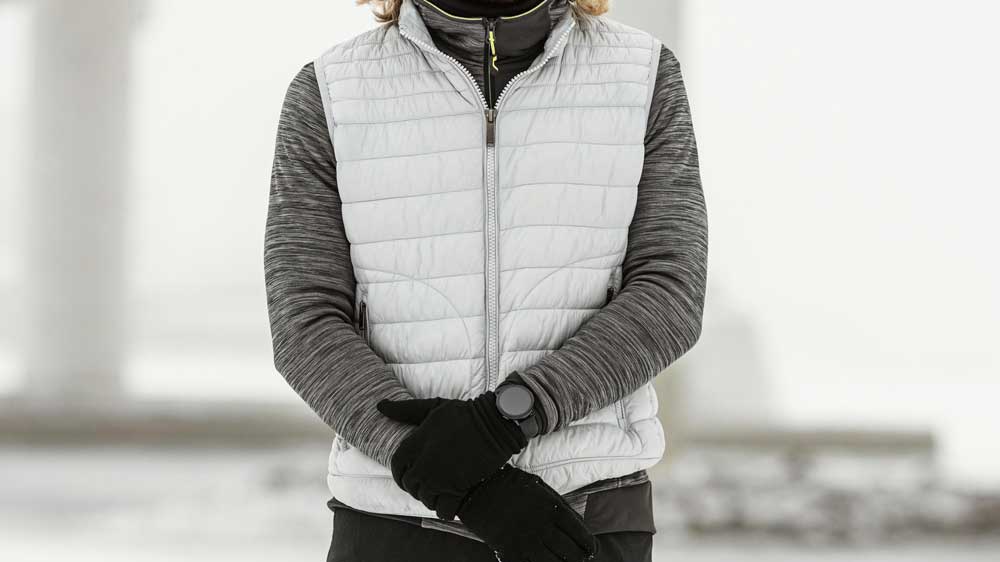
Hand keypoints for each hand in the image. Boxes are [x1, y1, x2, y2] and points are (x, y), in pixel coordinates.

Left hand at [377, 392, 526, 519]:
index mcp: (414, 444)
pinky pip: (443, 509)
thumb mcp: (432, 407)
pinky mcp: (456, 488)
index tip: (408, 474)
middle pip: (409, 484)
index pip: (396, 466)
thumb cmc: (464, 414)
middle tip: (429, 483)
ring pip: (425, 498)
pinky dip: (445, 509)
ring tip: (441, 492)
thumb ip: (405, 410)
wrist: (494, 424)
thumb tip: (380, 406)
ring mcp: (438, 478)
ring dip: (431, 497)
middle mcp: (422, 464)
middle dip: (417, 485)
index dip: (400, 472)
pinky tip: (451, 502)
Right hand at [459, 464, 597, 561]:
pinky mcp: (510, 551)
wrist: (478, 489)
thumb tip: (577, 522)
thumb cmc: (510, 484)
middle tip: (581, 558)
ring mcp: (526, 542)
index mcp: (552, 509)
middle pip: (570, 552)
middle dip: (579, 557)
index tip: (592, 548)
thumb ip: (558, 503)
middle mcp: (542, 527)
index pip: (580, 533)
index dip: (589, 544)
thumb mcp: (539, 485)